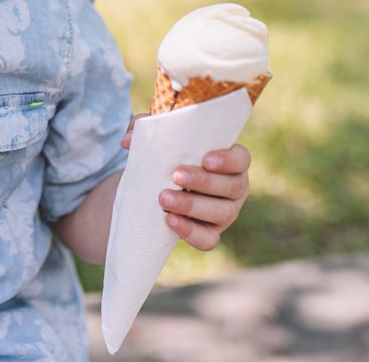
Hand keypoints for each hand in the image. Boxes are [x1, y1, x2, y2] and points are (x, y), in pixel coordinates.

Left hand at [120, 119, 251, 251]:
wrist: (161, 185)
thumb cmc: (170, 155)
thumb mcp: (161, 138)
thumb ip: (145, 129)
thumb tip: (127, 141)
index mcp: (231, 160)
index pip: (242, 158)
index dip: (228, 160)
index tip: (206, 159)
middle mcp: (235, 187)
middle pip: (231, 186)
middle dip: (203, 181)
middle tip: (175, 176)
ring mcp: (226, 212)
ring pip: (221, 213)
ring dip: (192, 206)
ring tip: (164, 199)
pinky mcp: (212, 232)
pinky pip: (208, 239)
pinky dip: (190, 233)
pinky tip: (170, 221)